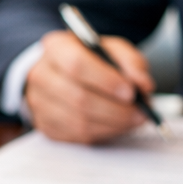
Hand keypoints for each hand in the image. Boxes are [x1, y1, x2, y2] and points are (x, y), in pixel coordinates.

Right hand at [25, 30, 154, 143]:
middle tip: (140, 112)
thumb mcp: (113, 50)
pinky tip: (118, 125)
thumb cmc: (91, 60)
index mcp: (56, 47)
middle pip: (78, 97)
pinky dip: (104, 133)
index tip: (130, 92)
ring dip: (113, 124)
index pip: (76, 64)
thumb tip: (143, 85)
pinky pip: (78, 135)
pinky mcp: (46, 126)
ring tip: (134, 120)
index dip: (106, 81)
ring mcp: (40, 103)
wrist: (64, 73)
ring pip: (79, 121)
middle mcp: (42, 75)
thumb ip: (131, 63)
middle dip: (115, 109)